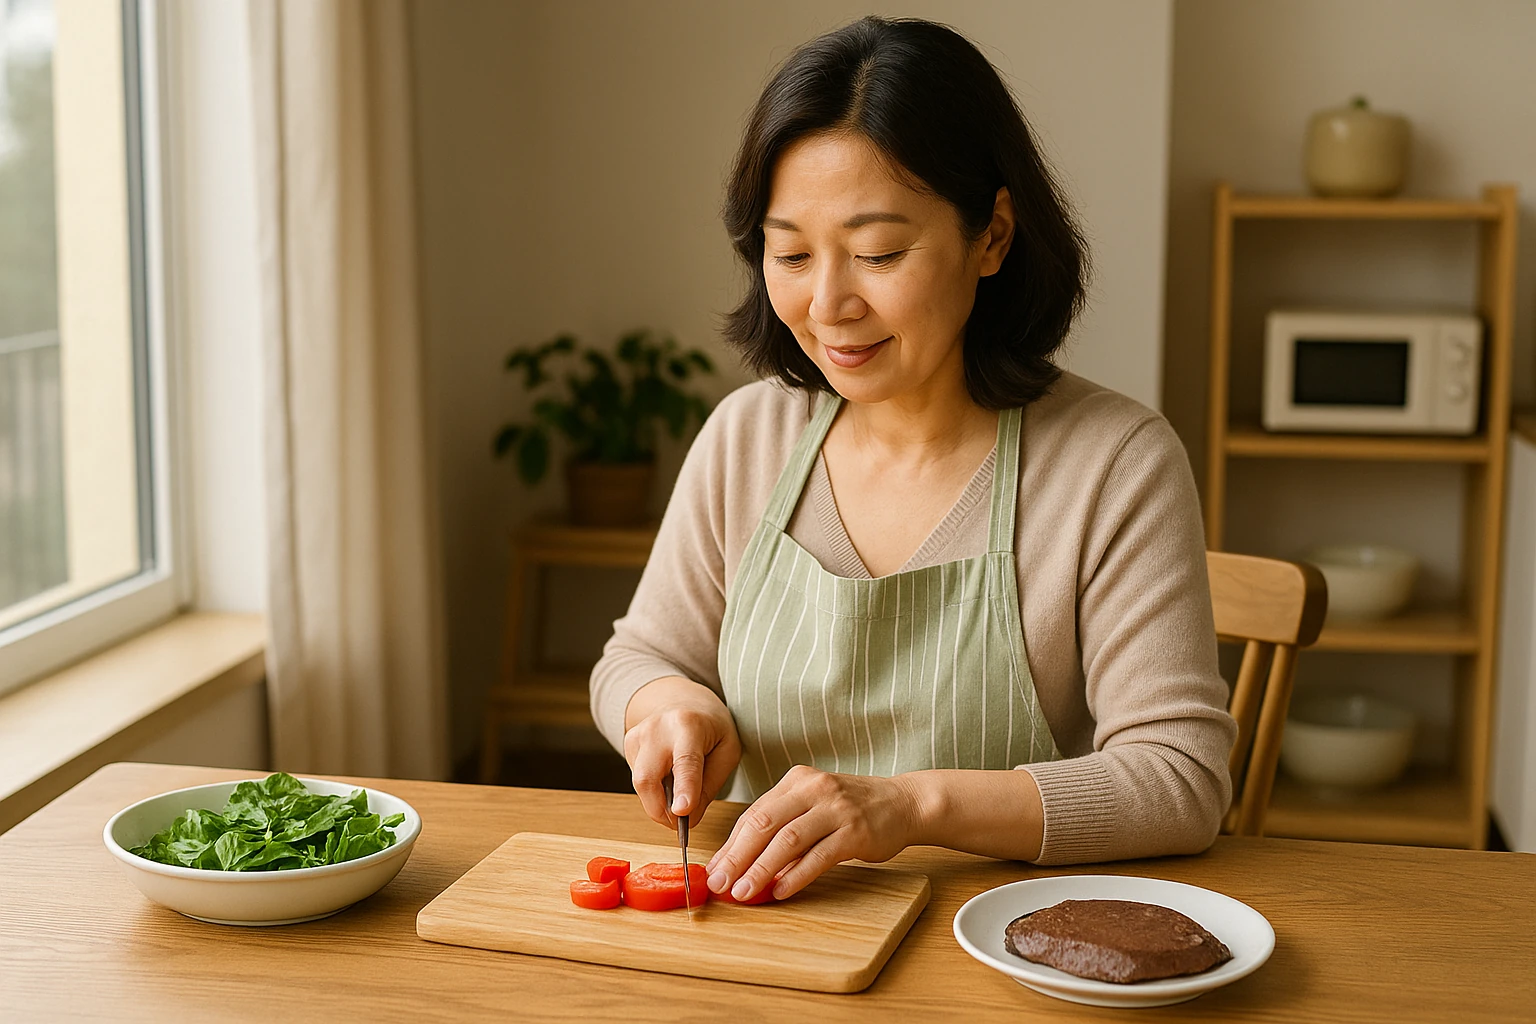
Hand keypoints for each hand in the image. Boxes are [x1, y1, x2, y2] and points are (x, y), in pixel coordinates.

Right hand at [623, 676, 740, 827]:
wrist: (684, 700)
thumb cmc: (711, 727)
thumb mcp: (727, 752)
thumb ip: (709, 786)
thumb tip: (687, 818)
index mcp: (689, 725)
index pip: (685, 763)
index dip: (684, 790)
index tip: (682, 813)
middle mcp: (658, 728)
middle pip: (648, 779)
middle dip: (661, 811)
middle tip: (680, 824)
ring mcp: (638, 734)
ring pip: (640, 784)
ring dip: (658, 802)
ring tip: (679, 796)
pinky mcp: (628, 743)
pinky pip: (638, 780)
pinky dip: (653, 790)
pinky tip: (668, 778)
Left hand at [704, 765, 921, 901]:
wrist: (903, 803)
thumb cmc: (852, 809)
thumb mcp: (813, 806)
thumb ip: (782, 827)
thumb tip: (741, 863)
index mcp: (796, 781)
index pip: (754, 813)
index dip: (730, 844)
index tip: (713, 870)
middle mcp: (814, 789)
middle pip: (764, 823)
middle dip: (737, 856)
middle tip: (719, 883)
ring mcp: (836, 809)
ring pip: (788, 840)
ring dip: (761, 869)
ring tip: (743, 892)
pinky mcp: (856, 831)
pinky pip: (819, 856)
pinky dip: (797, 875)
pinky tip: (781, 891)